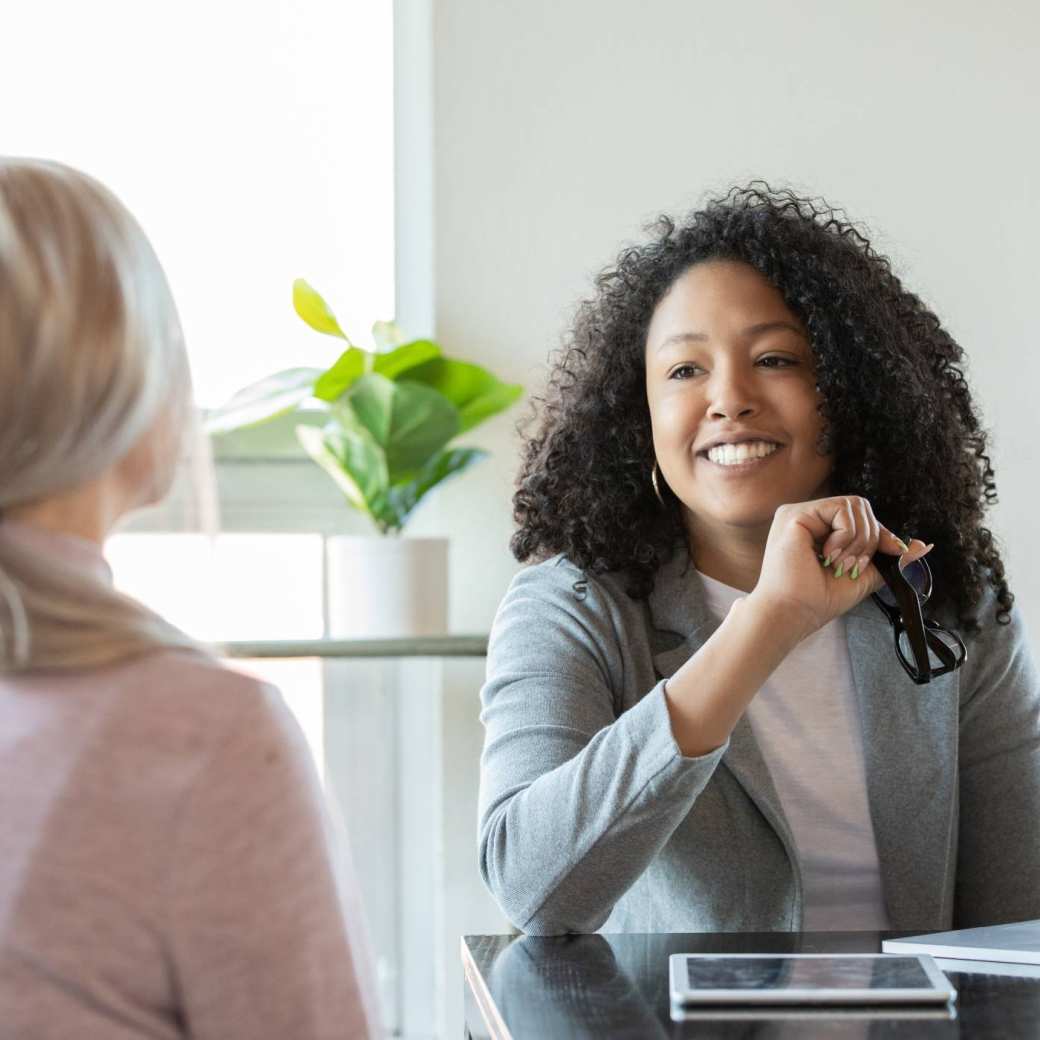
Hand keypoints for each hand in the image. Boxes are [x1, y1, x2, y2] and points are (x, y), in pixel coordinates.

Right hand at [747, 495, 932, 641]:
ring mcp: (799, 513)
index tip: (894, 552)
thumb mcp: (864, 576)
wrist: (794, 614)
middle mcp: (808, 518)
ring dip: (857, 540)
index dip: (879, 534)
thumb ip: (889, 558)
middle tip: (852, 567)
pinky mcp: (795, 515)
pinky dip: (846, 535)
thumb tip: (922, 545)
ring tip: (838, 564)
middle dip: (869, 539)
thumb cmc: (818, 600)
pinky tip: (828, 556)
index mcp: (819, 530)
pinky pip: (840, 509)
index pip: (860, 518)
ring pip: (854, 506)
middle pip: (860, 507)